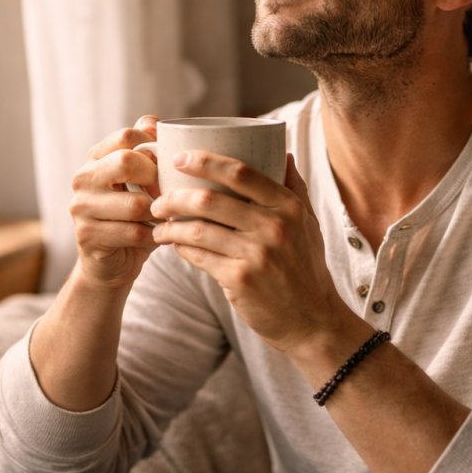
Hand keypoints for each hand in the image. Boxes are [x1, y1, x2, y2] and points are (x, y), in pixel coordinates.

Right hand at [68, 115, 161, 291]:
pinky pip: (134, 233)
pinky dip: (152, 237)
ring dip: (158, 215)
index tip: (167, 163)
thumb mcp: (139, 181)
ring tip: (165, 218)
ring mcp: (80, 208)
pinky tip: (155, 238)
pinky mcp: (87, 235)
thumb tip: (152, 120)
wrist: (112, 265)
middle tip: (166, 193)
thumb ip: (145, 149)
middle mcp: (82, 178)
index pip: (126, 136)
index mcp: (95, 158)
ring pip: (135, 204)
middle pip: (125, 162)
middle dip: (155, 179)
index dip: (154, 146)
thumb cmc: (132, 219)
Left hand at [150, 152, 346, 352]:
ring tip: (158, 225)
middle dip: (175, 197)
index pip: (241, 173)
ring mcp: (256, 254)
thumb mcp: (308, 224)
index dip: (205, 161)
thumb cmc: (306, 268)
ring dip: (170, 226)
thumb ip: (294, 188)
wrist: (313, 320)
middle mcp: (274, 227)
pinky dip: (180, 248)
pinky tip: (173, 245)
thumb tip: (284, 152)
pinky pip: (199, 257)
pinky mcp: (240, 280)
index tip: (180, 158)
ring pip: (198, 230)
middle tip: (158, 199)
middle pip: (210, 200)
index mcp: (288, 207)